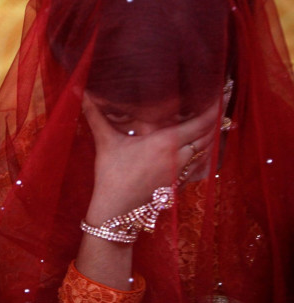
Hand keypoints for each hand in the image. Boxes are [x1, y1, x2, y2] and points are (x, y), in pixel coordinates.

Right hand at [81, 94, 218, 223]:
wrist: (117, 211)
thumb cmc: (112, 174)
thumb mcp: (106, 142)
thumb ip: (95, 115)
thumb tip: (79, 92)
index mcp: (166, 142)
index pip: (201, 122)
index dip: (215, 106)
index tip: (223, 91)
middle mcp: (180, 156)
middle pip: (209, 135)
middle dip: (216, 119)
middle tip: (220, 102)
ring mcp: (182, 172)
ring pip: (207, 151)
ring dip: (212, 136)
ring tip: (214, 121)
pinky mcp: (179, 183)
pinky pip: (201, 166)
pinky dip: (206, 155)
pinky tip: (204, 150)